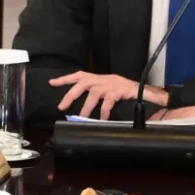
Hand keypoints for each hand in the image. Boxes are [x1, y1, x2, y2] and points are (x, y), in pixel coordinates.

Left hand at [52, 72, 168, 119]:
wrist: (143, 89)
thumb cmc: (123, 90)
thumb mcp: (107, 88)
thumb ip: (96, 94)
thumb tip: (81, 104)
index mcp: (98, 78)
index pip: (79, 75)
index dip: (65, 78)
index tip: (52, 82)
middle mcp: (102, 79)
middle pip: (82, 83)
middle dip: (71, 94)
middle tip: (62, 107)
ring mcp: (110, 85)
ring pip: (94, 94)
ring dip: (86, 107)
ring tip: (82, 117)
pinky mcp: (118, 91)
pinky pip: (108, 101)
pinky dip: (104, 110)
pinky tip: (102, 118)